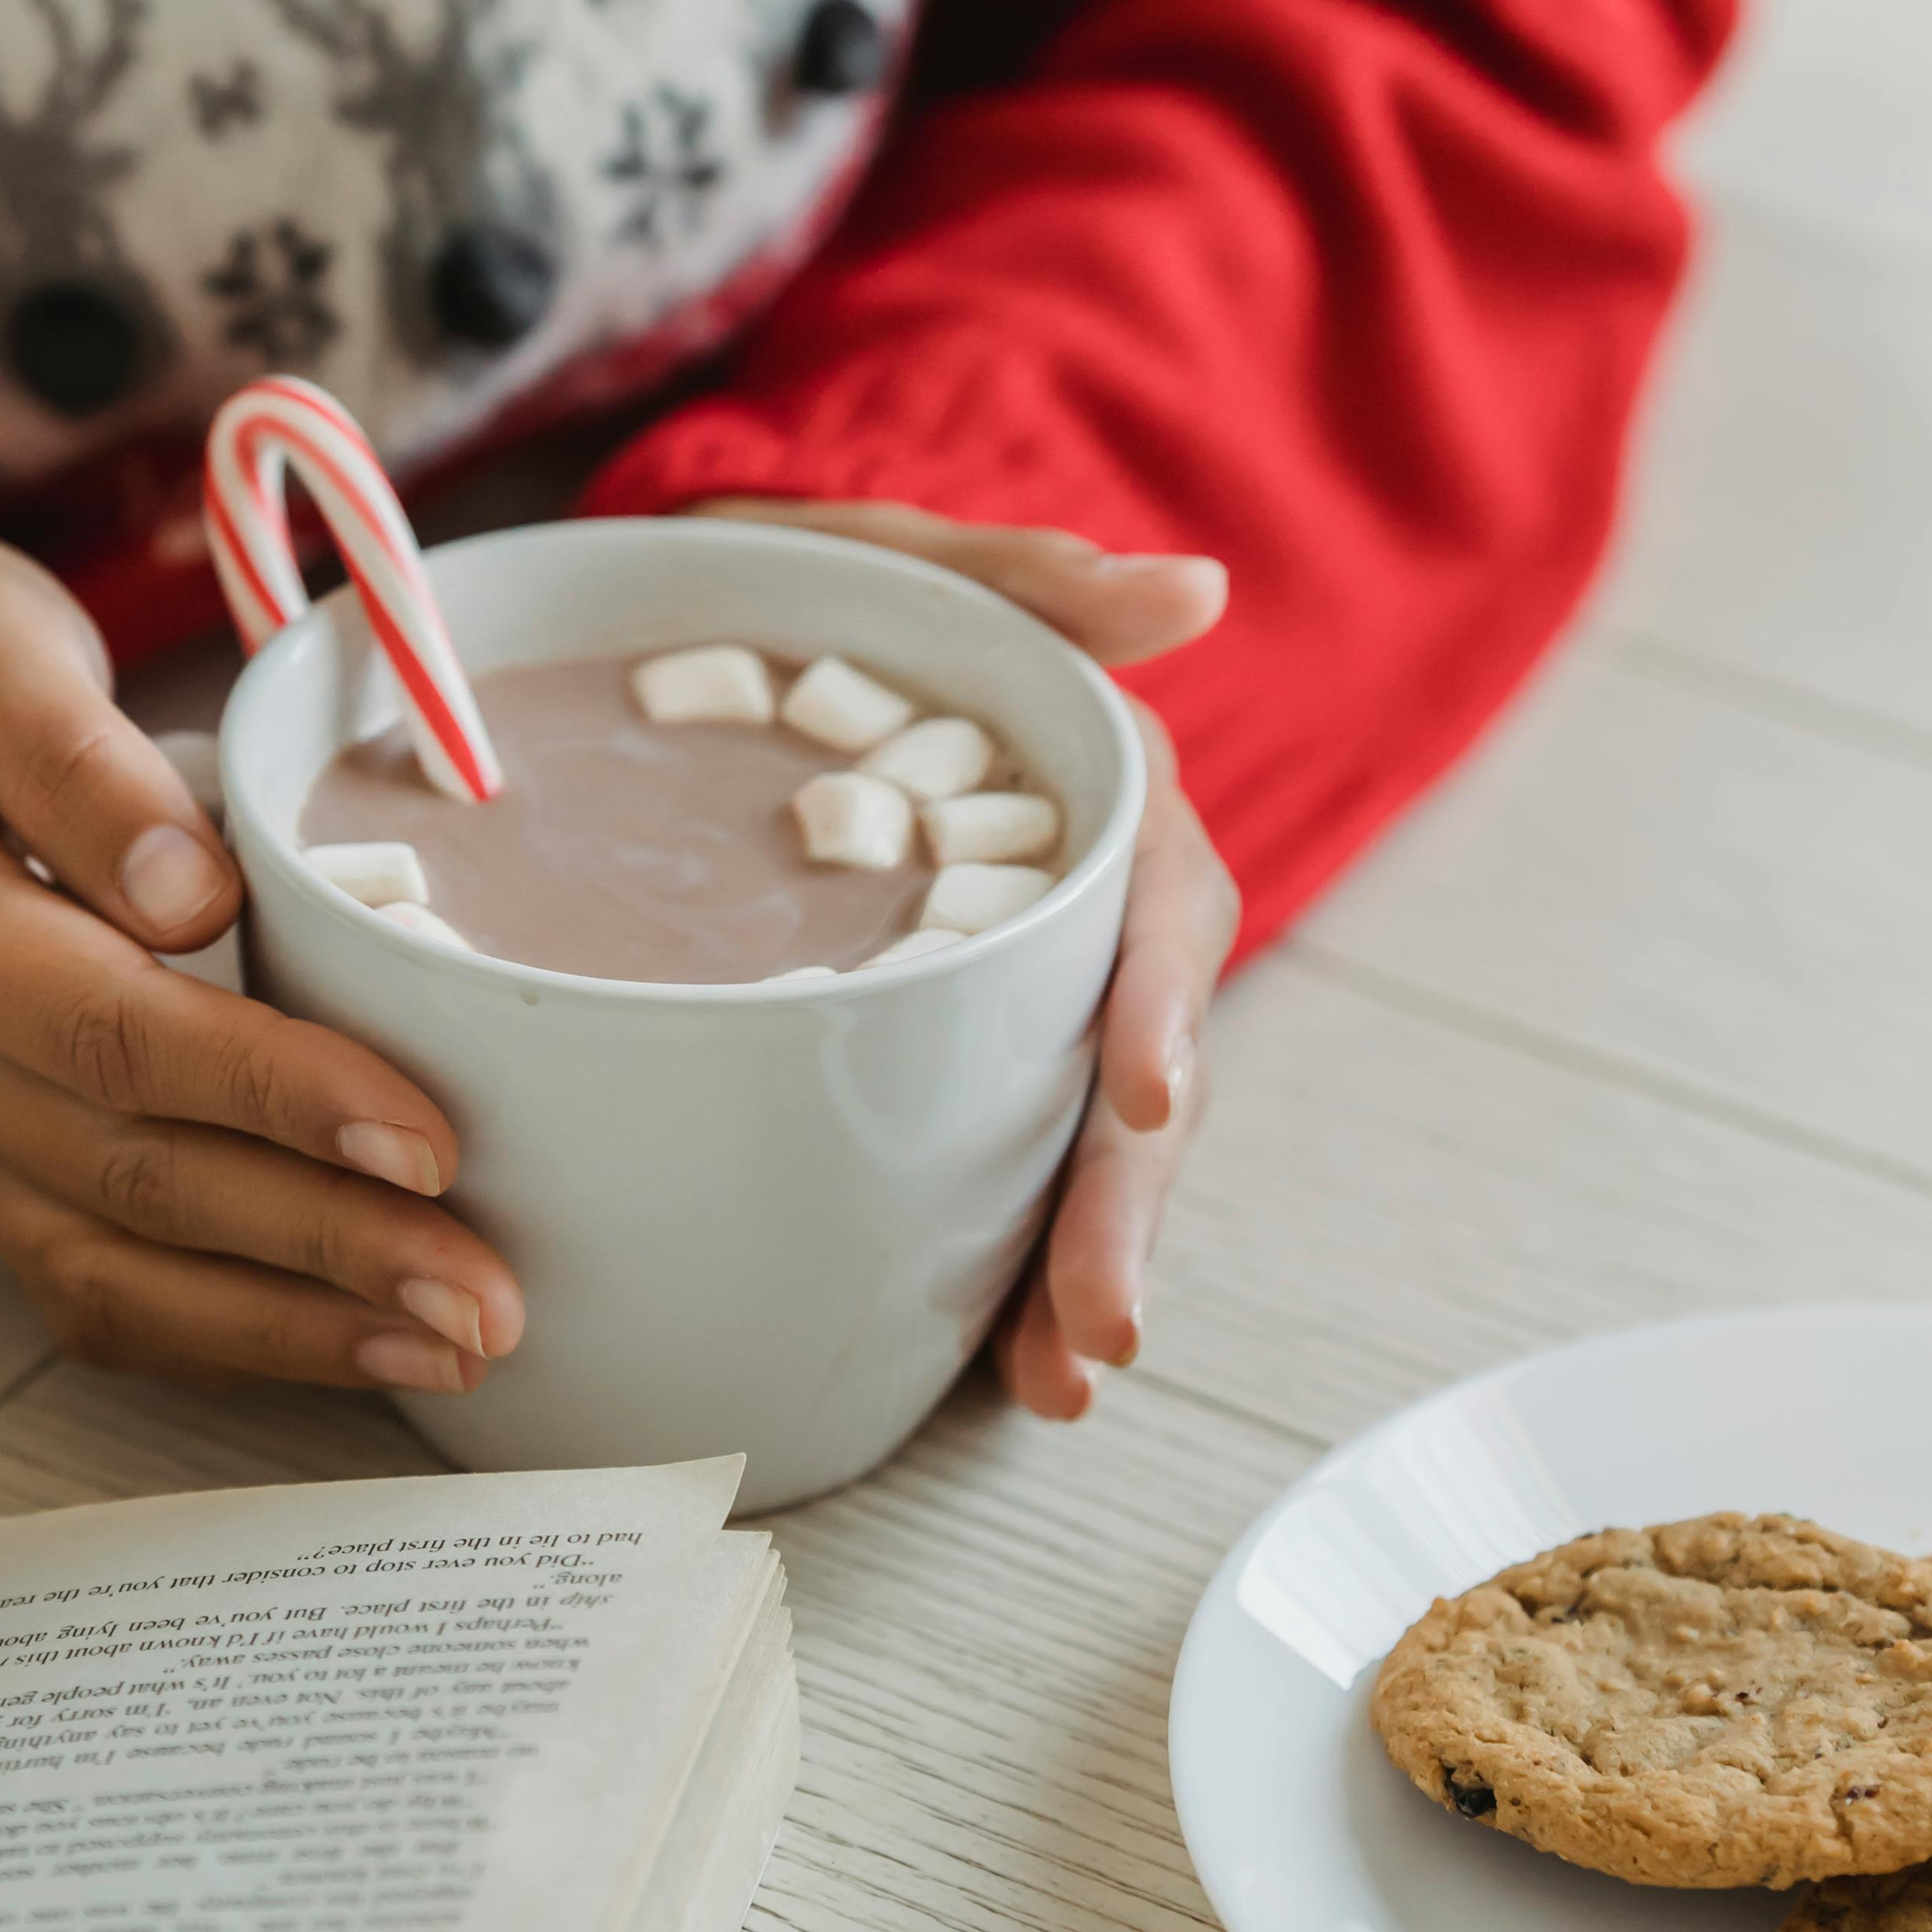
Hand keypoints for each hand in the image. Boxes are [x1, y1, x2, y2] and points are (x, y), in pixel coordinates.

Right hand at [0, 514, 522, 1397]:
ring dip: (289, 1324)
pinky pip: (88, 1282)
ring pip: (112, 1266)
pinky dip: (222, 1330)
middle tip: (485, 1297)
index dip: (273, 1092)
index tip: (423, 1138)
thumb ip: (72, 755)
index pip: (106, 1033)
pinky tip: (349, 1340)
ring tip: (452, 1343)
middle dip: (322, 1246)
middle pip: (130, 1176)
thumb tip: (197, 894)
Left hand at [695, 500, 1240, 1418]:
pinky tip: (1010, 1368)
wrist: (739, 627)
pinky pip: (1012, 1165)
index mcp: (1104, 801)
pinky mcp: (969, 1047)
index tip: (1144, 1086)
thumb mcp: (909, 553)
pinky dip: (1016, 1269)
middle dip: (1124, 1201)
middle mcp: (1090, 911)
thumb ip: (1032, 574)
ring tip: (1064, 1378)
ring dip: (1085, 1264)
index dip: (1161, 1001)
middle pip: (1142, 1068)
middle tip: (1100, 1326)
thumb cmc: (828, 584)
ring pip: (1092, 1142)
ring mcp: (1035, 991)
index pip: (1162, 910)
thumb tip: (1192, 592)